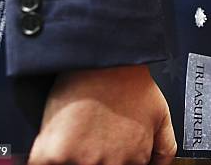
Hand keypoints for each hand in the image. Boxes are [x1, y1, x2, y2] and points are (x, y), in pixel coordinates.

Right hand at [28, 65, 175, 164]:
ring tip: (75, 137)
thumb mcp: (161, 115)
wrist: (103, 57)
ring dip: (71, 157)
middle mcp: (110, 164)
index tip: (105, 151)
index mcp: (135, 159)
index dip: (113, 161)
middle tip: (90, 140)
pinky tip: (54, 143)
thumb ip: (163, 149)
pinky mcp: (53, 153)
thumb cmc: (130, 81)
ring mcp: (81, 160)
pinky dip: (47, 158)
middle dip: (92, 159)